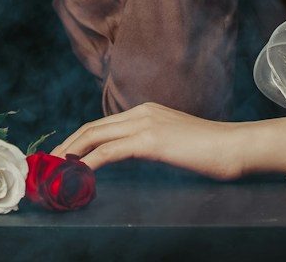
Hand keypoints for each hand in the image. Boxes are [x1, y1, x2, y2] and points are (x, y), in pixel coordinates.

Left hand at [48, 101, 255, 181]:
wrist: (235, 146)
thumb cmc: (211, 150)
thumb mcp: (174, 143)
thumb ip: (152, 145)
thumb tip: (131, 159)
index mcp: (146, 111)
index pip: (102, 124)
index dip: (78, 139)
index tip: (64, 156)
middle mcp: (142, 112)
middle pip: (92, 127)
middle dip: (68, 145)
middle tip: (50, 165)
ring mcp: (145, 124)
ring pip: (96, 136)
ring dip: (71, 153)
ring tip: (56, 170)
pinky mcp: (151, 141)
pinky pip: (110, 151)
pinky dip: (89, 162)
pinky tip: (79, 173)